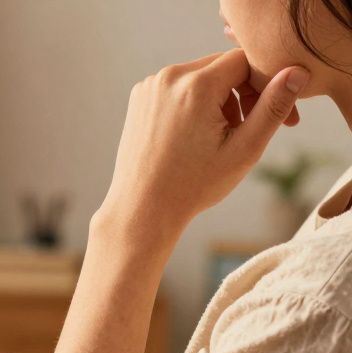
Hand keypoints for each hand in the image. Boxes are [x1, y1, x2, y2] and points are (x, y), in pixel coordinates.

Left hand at [96, 49, 307, 251]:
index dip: (267, 84)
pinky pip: (179, 87)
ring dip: (220, 98)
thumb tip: (297, 71)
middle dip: (244, 92)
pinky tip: (196, 134)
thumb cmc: (193, 185)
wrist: (141, 207)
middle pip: (223, 66)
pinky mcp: (140, 97)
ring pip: (202, 76)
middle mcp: (168, 77)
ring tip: (221, 136)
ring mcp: (150, 86)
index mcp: (196, 85)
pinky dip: (195, 102)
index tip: (277, 115)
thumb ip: (273, 107)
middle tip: (250, 129)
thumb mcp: (244, 149)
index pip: (246, 60)